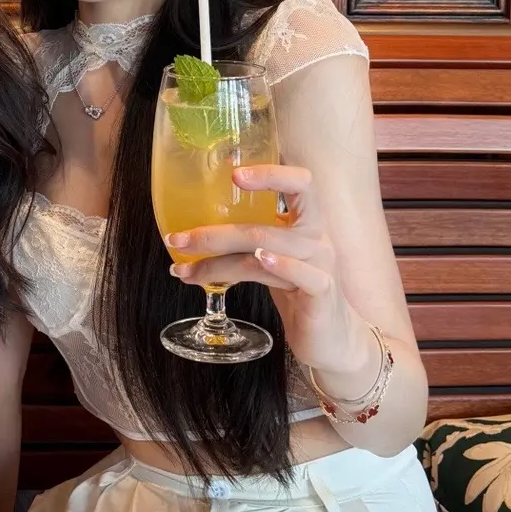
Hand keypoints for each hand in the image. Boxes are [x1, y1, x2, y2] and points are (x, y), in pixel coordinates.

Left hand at [166, 164, 373, 378]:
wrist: (333, 339)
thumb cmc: (298, 292)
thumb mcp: (273, 259)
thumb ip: (250, 240)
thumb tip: (196, 230)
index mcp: (307, 222)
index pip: (299, 183)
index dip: (270, 172)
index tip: (233, 173)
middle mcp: (316, 238)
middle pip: (262, 226)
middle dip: (213, 234)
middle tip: (177, 239)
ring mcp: (322, 265)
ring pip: (265, 251)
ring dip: (218, 263)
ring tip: (185, 270)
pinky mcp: (322, 293)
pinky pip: (300, 273)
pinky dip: (279, 264)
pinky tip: (258, 260)